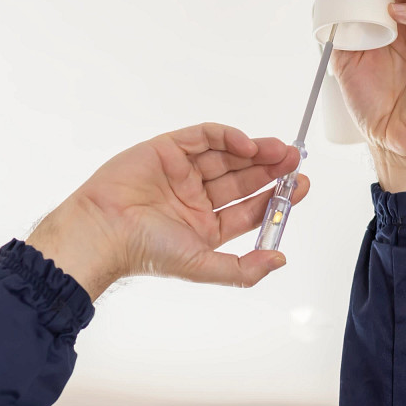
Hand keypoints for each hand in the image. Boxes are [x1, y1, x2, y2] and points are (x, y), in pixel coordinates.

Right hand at [25, 124, 307, 299]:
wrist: (104, 229)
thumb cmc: (146, 251)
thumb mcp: (203, 266)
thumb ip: (244, 268)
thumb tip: (279, 260)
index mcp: (205, 226)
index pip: (250, 208)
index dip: (277, 197)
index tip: (301, 187)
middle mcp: (195, 198)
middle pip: (242, 177)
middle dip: (271, 169)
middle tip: (296, 161)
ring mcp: (182, 172)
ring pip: (226, 155)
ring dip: (255, 151)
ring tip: (280, 150)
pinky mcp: (167, 149)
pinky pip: (203, 137)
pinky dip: (227, 137)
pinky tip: (247, 143)